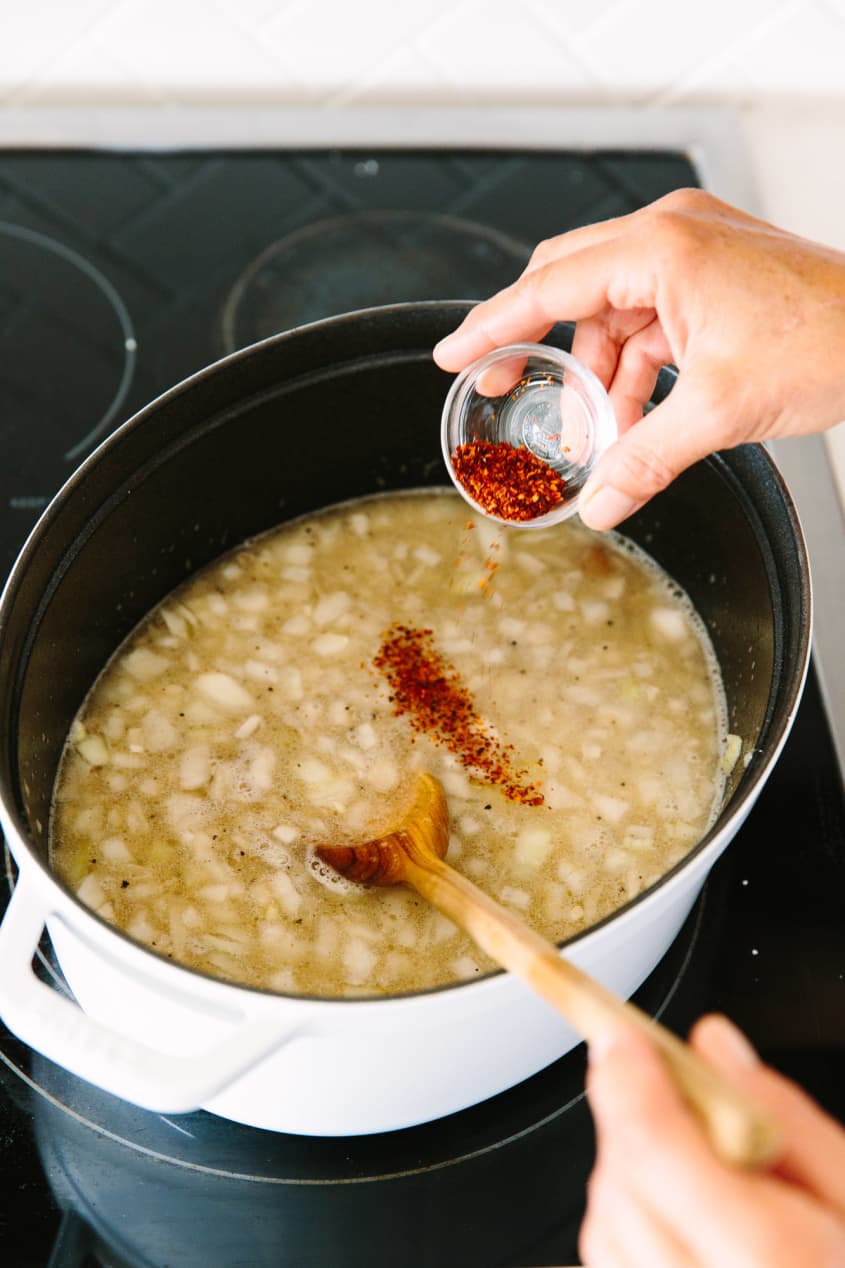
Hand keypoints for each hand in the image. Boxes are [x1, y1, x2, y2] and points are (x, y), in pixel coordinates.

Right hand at [433, 190, 844, 529]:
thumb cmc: (830, 339)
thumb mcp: (721, 411)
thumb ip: (647, 458)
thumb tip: (601, 503)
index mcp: (663, 247)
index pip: (549, 286)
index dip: (493, 326)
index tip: (455, 353)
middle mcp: (672, 235)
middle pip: (572, 285)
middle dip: (539, 345)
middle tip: (504, 386)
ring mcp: (695, 251)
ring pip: (612, 310)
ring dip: (598, 372)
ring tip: (594, 431)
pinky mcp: (713, 276)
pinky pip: (650, 320)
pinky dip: (635, 368)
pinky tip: (632, 417)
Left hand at [580, 1014, 844, 1266]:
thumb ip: (784, 1114)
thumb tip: (714, 1048)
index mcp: (773, 1261)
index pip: (654, 1149)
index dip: (630, 1077)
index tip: (625, 1037)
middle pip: (620, 1185)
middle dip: (635, 1123)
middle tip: (687, 1102)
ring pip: (604, 1227)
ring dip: (630, 1175)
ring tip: (702, 1173)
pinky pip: (611, 1263)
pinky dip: (630, 1225)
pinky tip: (687, 1220)